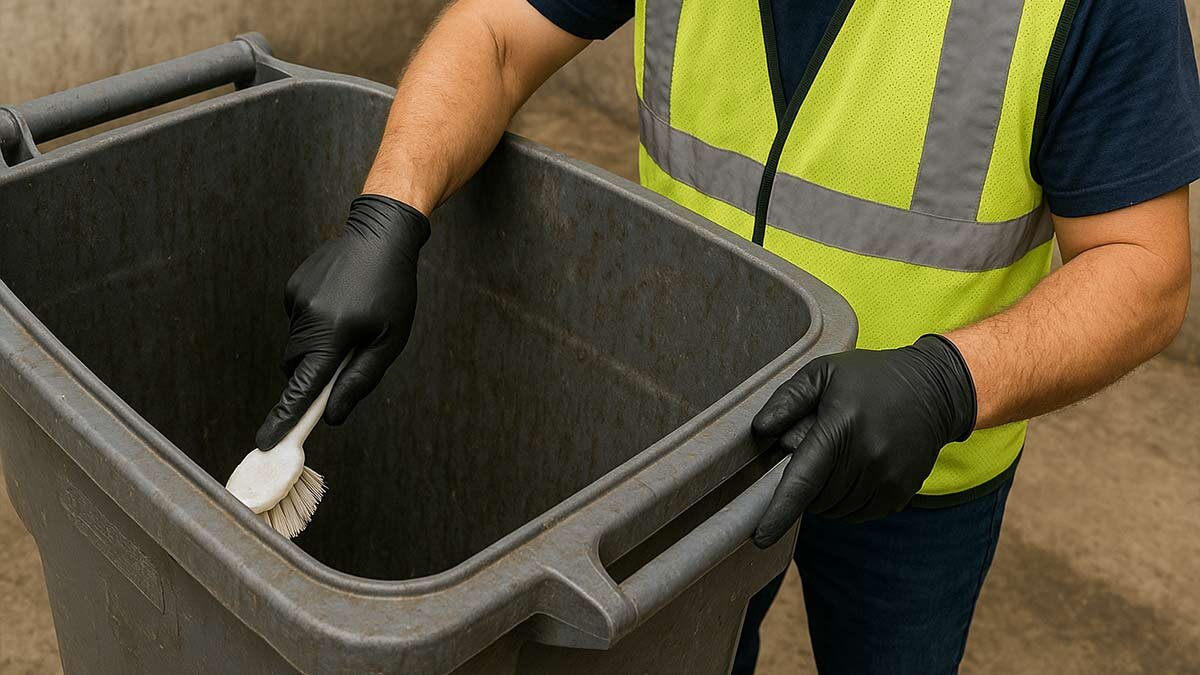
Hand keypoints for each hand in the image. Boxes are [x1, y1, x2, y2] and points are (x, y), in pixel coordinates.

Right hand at [255, 194, 429, 450]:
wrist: (381, 234)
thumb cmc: (393, 291)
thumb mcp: (389, 340)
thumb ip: (360, 379)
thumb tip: (333, 415)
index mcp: (333, 332)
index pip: (303, 386)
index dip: (286, 417)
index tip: (266, 441)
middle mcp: (307, 316)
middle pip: (294, 367)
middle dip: (311, 375)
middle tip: (345, 361)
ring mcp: (295, 299)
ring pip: (297, 344)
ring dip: (318, 346)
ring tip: (352, 320)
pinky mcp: (292, 287)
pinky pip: (298, 320)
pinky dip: (316, 323)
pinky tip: (341, 301)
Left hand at [750, 335, 976, 546]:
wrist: (933, 388)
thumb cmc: (868, 378)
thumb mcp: (822, 373)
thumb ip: (788, 399)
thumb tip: (761, 430)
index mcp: (842, 425)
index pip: (804, 480)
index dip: (780, 512)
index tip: (760, 538)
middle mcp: (868, 455)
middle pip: (817, 498)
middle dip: (805, 486)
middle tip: (816, 454)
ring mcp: (889, 477)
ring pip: (837, 510)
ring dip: (826, 497)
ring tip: (837, 461)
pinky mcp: (903, 491)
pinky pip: (861, 513)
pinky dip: (848, 503)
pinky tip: (854, 473)